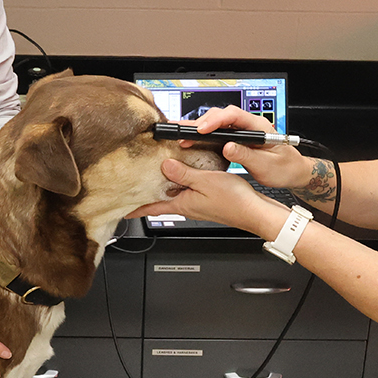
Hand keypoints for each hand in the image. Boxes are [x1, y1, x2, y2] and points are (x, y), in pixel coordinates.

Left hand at [129, 157, 285, 234]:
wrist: (255, 211)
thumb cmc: (235, 202)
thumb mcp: (205, 182)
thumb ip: (183, 174)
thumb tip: (164, 166)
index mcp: (182, 204)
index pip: (152, 209)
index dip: (135, 209)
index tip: (121, 209)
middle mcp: (187, 206)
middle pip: (160, 201)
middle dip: (145, 195)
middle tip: (132, 188)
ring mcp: (197, 204)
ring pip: (173, 195)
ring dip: (162, 187)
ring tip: (151, 177)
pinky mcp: (207, 200)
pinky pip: (186, 190)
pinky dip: (179, 182)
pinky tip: (181, 173)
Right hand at [177, 105, 312, 189]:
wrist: (293, 171)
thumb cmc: (285, 167)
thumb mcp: (267, 165)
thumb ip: (247, 156)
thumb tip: (228, 147)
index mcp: (259, 126)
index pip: (234, 115)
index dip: (216, 120)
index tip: (202, 130)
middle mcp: (249, 124)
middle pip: (221, 116)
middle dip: (201, 124)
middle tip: (185, 134)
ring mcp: (242, 130)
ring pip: (217, 122)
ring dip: (200, 129)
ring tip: (183, 136)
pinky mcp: (238, 138)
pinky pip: (218, 132)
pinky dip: (204, 136)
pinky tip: (193, 141)